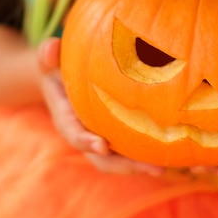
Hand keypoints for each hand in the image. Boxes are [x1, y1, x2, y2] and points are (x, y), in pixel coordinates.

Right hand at [37, 37, 163, 176]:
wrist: (63, 81)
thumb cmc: (59, 68)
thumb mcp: (51, 60)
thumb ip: (48, 54)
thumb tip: (51, 47)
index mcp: (66, 119)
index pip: (74, 134)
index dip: (86, 142)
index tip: (102, 146)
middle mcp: (84, 136)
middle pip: (102, 159)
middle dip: (125, 166)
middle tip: (152, 169)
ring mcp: (100, 139)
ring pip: (118, 161)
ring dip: (140, 166)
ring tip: (164, 168)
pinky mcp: (115, 138)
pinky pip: (129, 152)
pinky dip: (146, 155)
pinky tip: (169, 153)